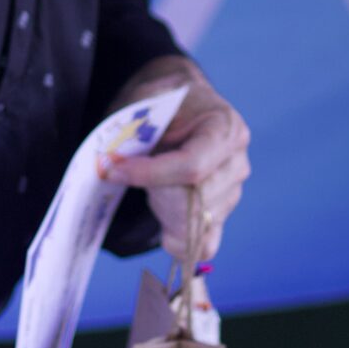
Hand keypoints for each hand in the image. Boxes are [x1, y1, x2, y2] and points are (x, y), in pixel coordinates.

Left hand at [109, 61, 250, 263]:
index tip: (115, 171)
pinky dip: (179, 240)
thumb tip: (112, 164)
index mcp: (224, 128)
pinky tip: (162, 221)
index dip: (150, 175)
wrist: (181, 103)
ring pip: (194, 224)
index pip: (192, 166)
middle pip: (195, 201)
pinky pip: (204, 245)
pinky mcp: (223, 212)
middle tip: (132, 173)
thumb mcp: (145, 102)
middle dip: (155, 193)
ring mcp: (233, 190)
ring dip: (162, 210)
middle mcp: (236, 161)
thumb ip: (132, 129)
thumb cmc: (162, 102)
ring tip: (153, 183)